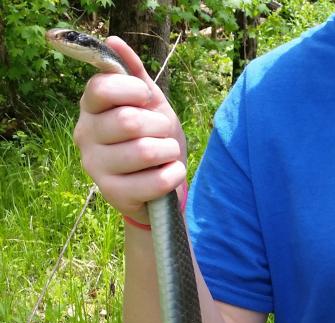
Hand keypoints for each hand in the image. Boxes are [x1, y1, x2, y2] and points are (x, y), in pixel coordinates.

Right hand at [72, 37, 186, 220]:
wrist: (160, 185)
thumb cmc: (153, 139)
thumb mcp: (150, 105)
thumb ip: (135, 75)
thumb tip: (114, 41)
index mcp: (90, 108)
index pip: (102, 88)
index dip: (133, 90)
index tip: (146, 98)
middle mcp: (85, 135)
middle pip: (129, 122)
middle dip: (159, 126)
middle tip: (162, 133)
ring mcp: (95, 167)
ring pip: (145, 152)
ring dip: (169, 151)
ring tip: (167, 154)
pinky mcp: (113, 194)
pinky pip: (156, 181)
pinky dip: (174, 174)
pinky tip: (170, 173)